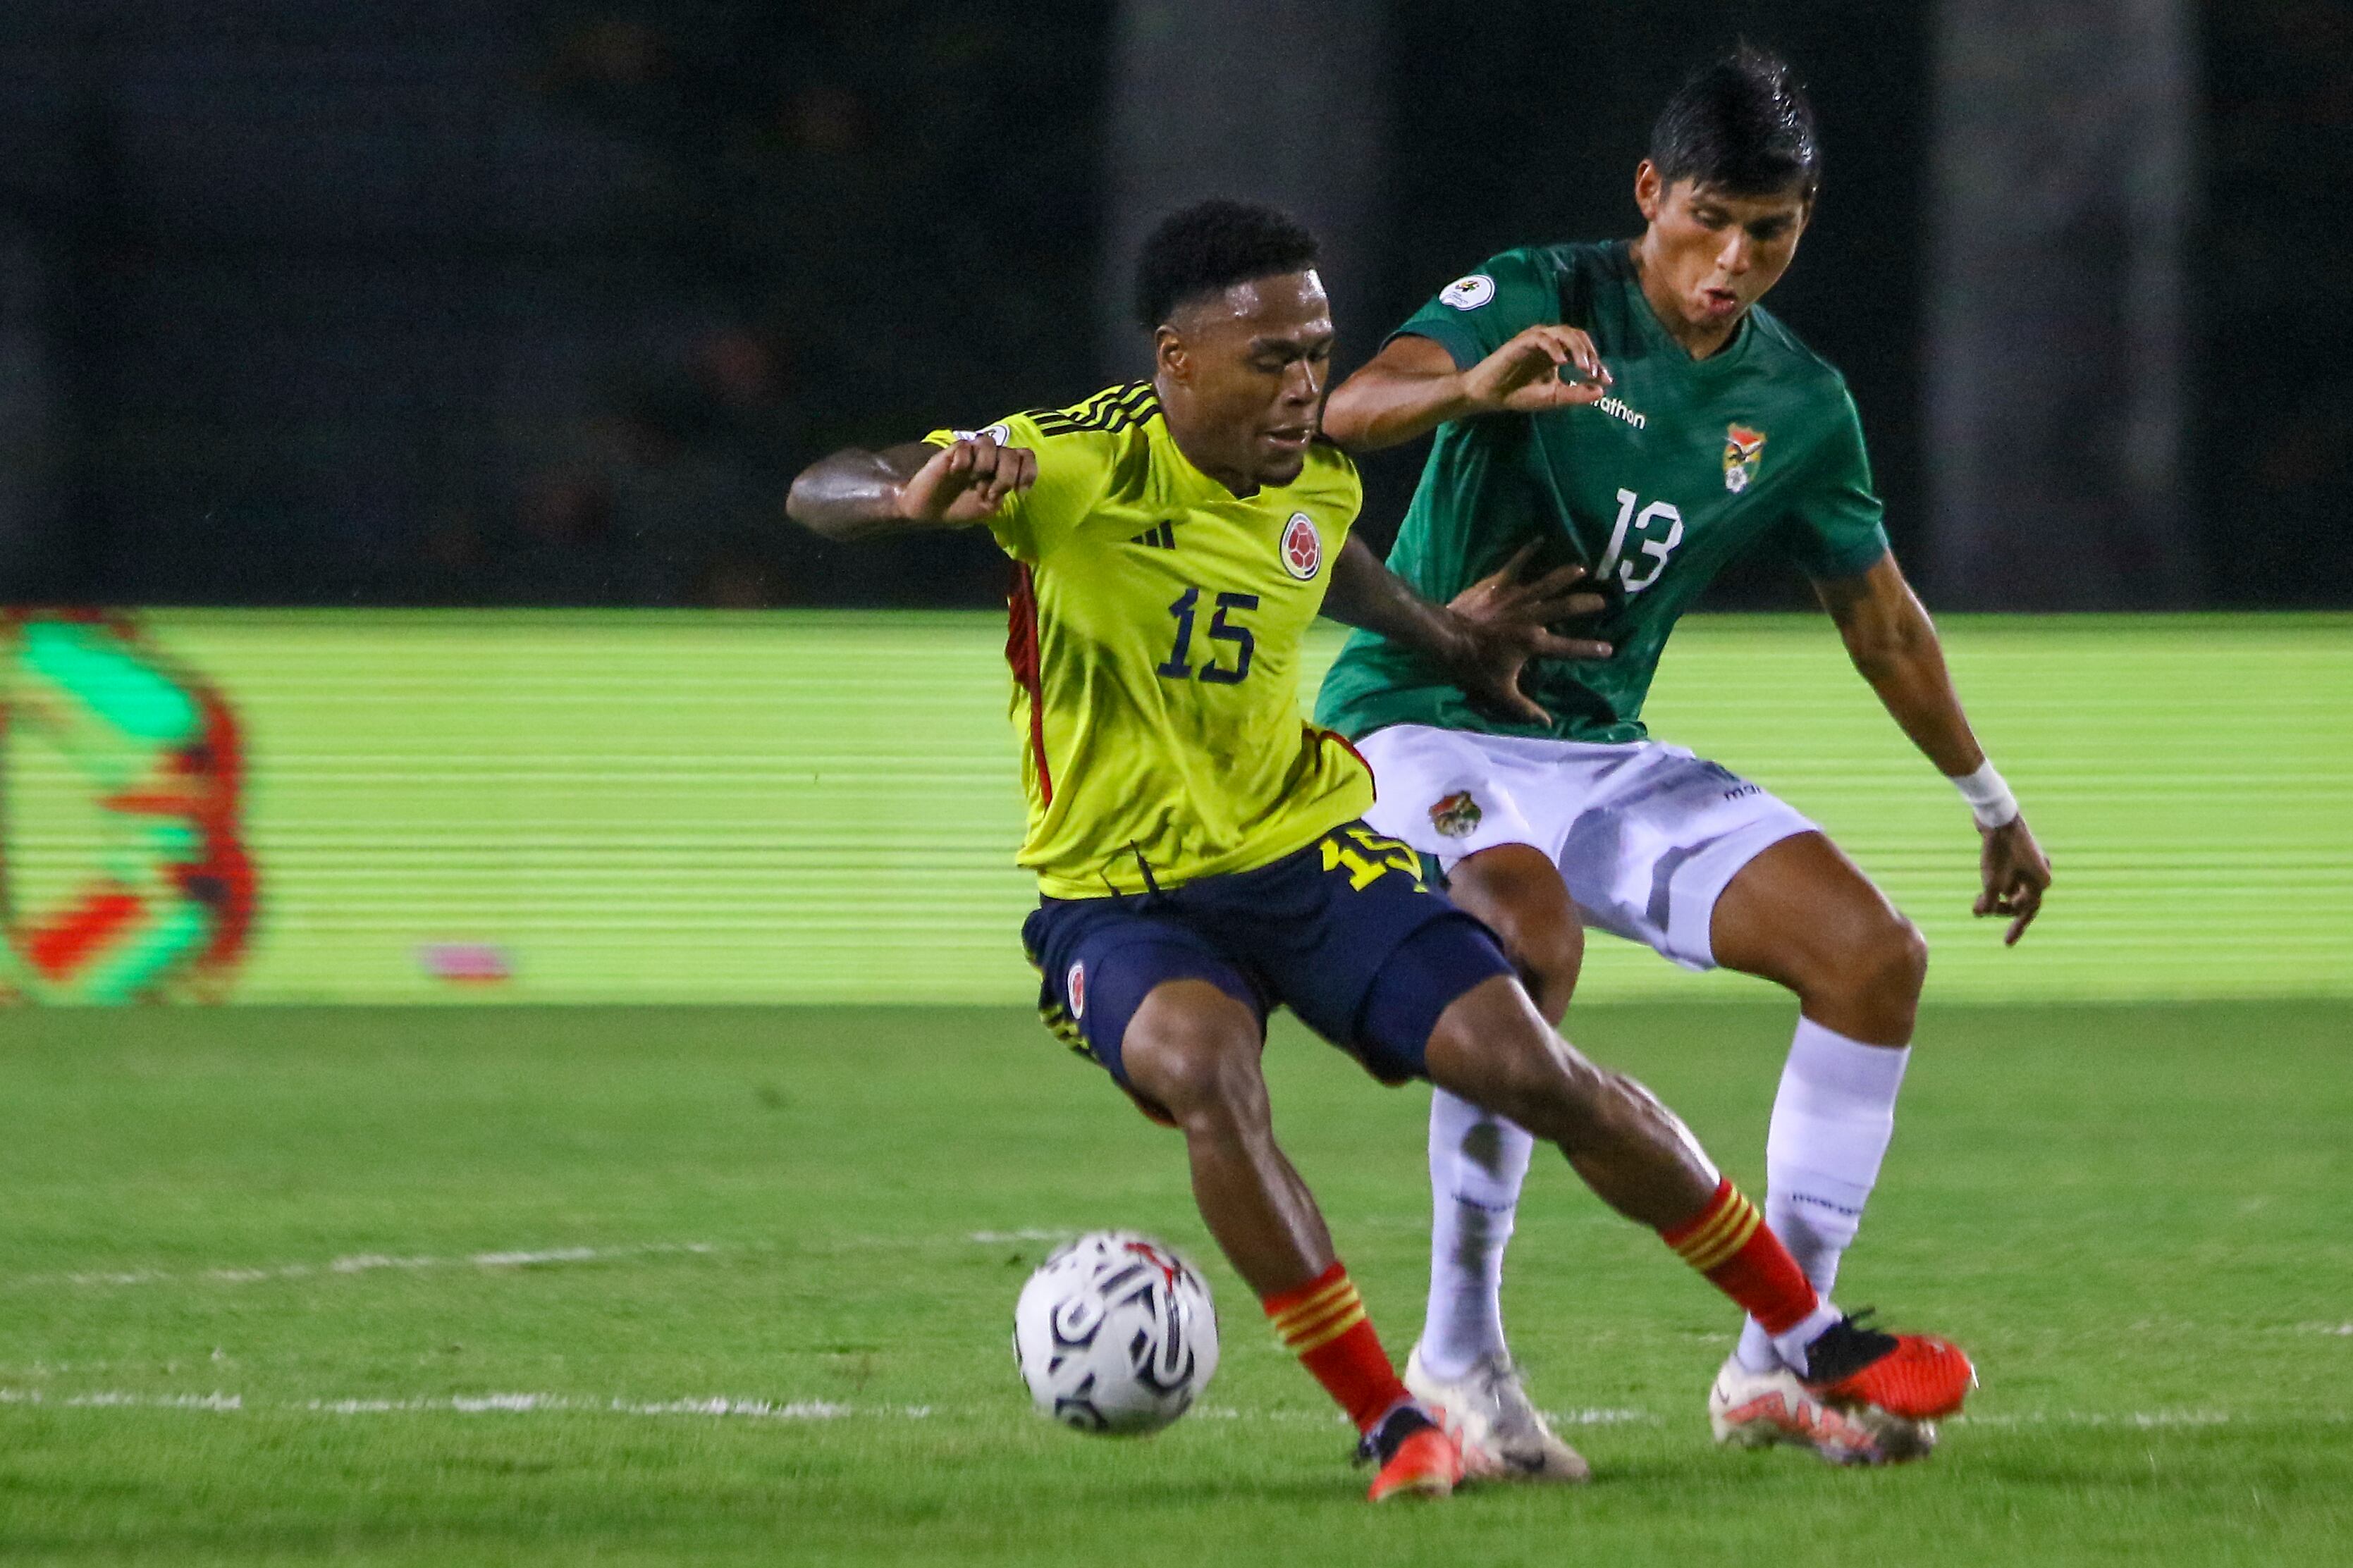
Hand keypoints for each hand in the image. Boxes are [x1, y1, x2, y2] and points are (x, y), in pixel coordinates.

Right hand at [894, 436, 1035, 523]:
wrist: (930, 510)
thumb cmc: (961, 508)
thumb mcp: (988, 508)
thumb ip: (1002, 492)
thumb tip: (1008, 480)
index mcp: (1003, 470)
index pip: (1025, 457)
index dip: (1028, 471)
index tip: (1020, 492)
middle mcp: (990, 457)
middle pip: (1010, 453)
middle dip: (1006, 476)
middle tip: (989, 493)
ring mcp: (971, 453)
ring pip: (989, 443)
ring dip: (984, 466)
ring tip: (972, 480)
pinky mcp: (952, 451)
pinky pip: (964, 446)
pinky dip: (963, 462)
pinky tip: (955, 472)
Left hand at [1443, 542, 1612, 723]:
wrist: (1446, 637)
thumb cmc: (1473, 666)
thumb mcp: (1500, 691)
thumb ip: (1525, 708)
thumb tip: (1547, 724)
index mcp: (1535, 643)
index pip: (1570, 647)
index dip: (1591, 650)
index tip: (1610, 649)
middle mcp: (1532, 617)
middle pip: (1566, 607)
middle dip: (1587, 603)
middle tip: (1604, 600)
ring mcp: (1516, 597)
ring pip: (1547, 582)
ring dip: (1566, 574)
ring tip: (1583, 569)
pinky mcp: (1499, 584)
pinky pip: (1517, 564)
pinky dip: (1528, 551)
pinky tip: (1540, 537)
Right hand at [1458, 325, 1612, 414]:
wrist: (1490, 395)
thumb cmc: (1519, 394)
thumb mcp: (1553, 397)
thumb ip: (1575, 394)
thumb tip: (1601, 391)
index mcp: (1557, 352)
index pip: (1583, 348)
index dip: (1597, 362)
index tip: (1606, 380)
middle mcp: (1549, 342)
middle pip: (1577, 335)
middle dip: (1589, 352)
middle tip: (1593, 372)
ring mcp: (1535, 340)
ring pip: (1563, 332)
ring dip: (1576, 347)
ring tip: (1582, 366)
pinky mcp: (1522, 342)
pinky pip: (1542, 337)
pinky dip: (1555, 347)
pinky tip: (1562, 362)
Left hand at [1975, 816, 2050, 944]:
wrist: (1996, 816)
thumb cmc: (1998, 849)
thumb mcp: (1992, 880)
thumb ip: (1988, 901)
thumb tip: (1980, 914)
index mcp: (2040, 881)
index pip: (2028, 911)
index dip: (2016, 927)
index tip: (2007, 943)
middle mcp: (2038, 873)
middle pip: (2021, 901)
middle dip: (2002, 910)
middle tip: (1981, 912)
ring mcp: (2028, 863)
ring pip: (2014, 889)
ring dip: (1997, 897)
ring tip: (1978, 902)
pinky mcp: (2016, 855)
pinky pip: (2010, 877)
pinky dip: (1997, 885)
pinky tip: (1983, 891)